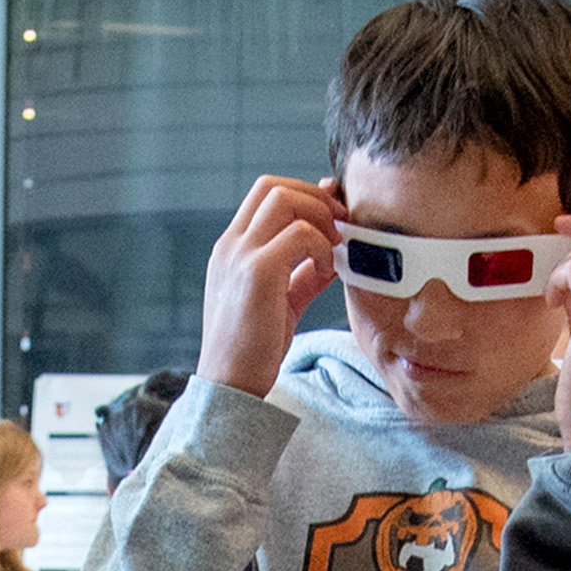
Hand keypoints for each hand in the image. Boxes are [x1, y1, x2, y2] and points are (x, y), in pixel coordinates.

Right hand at [198, 176, 338, 399]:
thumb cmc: (253, 349)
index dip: (304, 194)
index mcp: (231, 248)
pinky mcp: (257, 272)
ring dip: (319, 216)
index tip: (332, 212)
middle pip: (273, 186)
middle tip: (340, 224)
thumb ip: (302, 275)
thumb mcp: (280, 302)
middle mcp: (231, 245)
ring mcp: (240, 255)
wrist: (230, 385)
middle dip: (315, 197)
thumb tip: (333, 255)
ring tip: (334, 247)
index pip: (264, 194)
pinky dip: (321, 246)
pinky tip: (328, 269)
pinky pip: (299, 234)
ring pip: (284, 199)